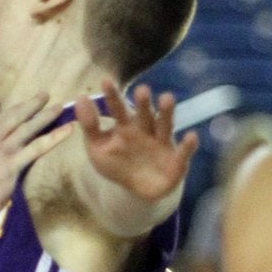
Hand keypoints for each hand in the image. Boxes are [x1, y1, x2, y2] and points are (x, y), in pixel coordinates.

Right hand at [0, 94, 71, 226]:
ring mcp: (4, 150)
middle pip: (15, 117)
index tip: (24, 105)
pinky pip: (39, 147)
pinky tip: (68, 129)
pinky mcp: (14, 164)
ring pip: (29, 127)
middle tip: (44, 95)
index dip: (14, 111)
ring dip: (45, 115)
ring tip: (59, 107)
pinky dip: (55, 137)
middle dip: (31, 105)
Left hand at [75, 81, 198, 202]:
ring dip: (166, 113)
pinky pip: (183, 152)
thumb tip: (80, 98)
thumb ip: (89, 126)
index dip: (112, 96)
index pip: (117, 108)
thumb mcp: (98, 149)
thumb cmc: (117, 165)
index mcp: (125, 126)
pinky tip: (191, 136)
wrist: (138, 191)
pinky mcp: (176, 160)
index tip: (105, 81)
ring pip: (165, 125)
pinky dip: (188, 145)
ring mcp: (162, 143)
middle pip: (144, 113)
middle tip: (141, 90)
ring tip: (167, 98)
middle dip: (143, 103)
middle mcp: (145, 129)